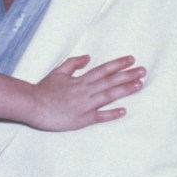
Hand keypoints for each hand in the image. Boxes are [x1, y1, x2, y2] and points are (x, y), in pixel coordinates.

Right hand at [30, 55, 145, 130]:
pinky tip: (123, 110)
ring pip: (108, 96)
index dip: (118, 64)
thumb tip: (88, 57)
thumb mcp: (58, 72)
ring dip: (125, 90)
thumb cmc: (43, 89)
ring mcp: (84, 105)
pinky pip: (99, 116)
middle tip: (143, 71)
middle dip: (128, 75)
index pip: (103, 70)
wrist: (32, 105)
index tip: (131, 60)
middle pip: (110, 81)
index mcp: (81, 80)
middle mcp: (85, 91)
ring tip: (139, 85)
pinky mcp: (81, 119)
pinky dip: (111, 113)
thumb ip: (74, 64)